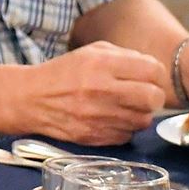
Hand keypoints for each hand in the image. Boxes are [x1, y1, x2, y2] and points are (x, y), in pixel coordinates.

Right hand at [21, 41, 168, 144]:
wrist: (32, 99)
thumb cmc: (64, 72)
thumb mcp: (91, 52)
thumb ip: (124, 56)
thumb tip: (152, 68)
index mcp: (102, 64)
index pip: (152, 70)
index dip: (156, 73)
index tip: (150, 76)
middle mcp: (102, 90)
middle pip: (153, 98)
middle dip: (154, 96)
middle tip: (145, 94)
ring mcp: (99, 117)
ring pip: (143, 120)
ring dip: (140, 113)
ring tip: (126, 106)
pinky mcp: (96, 137)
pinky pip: (127, 135)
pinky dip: (125, 128)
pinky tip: (113, 118)